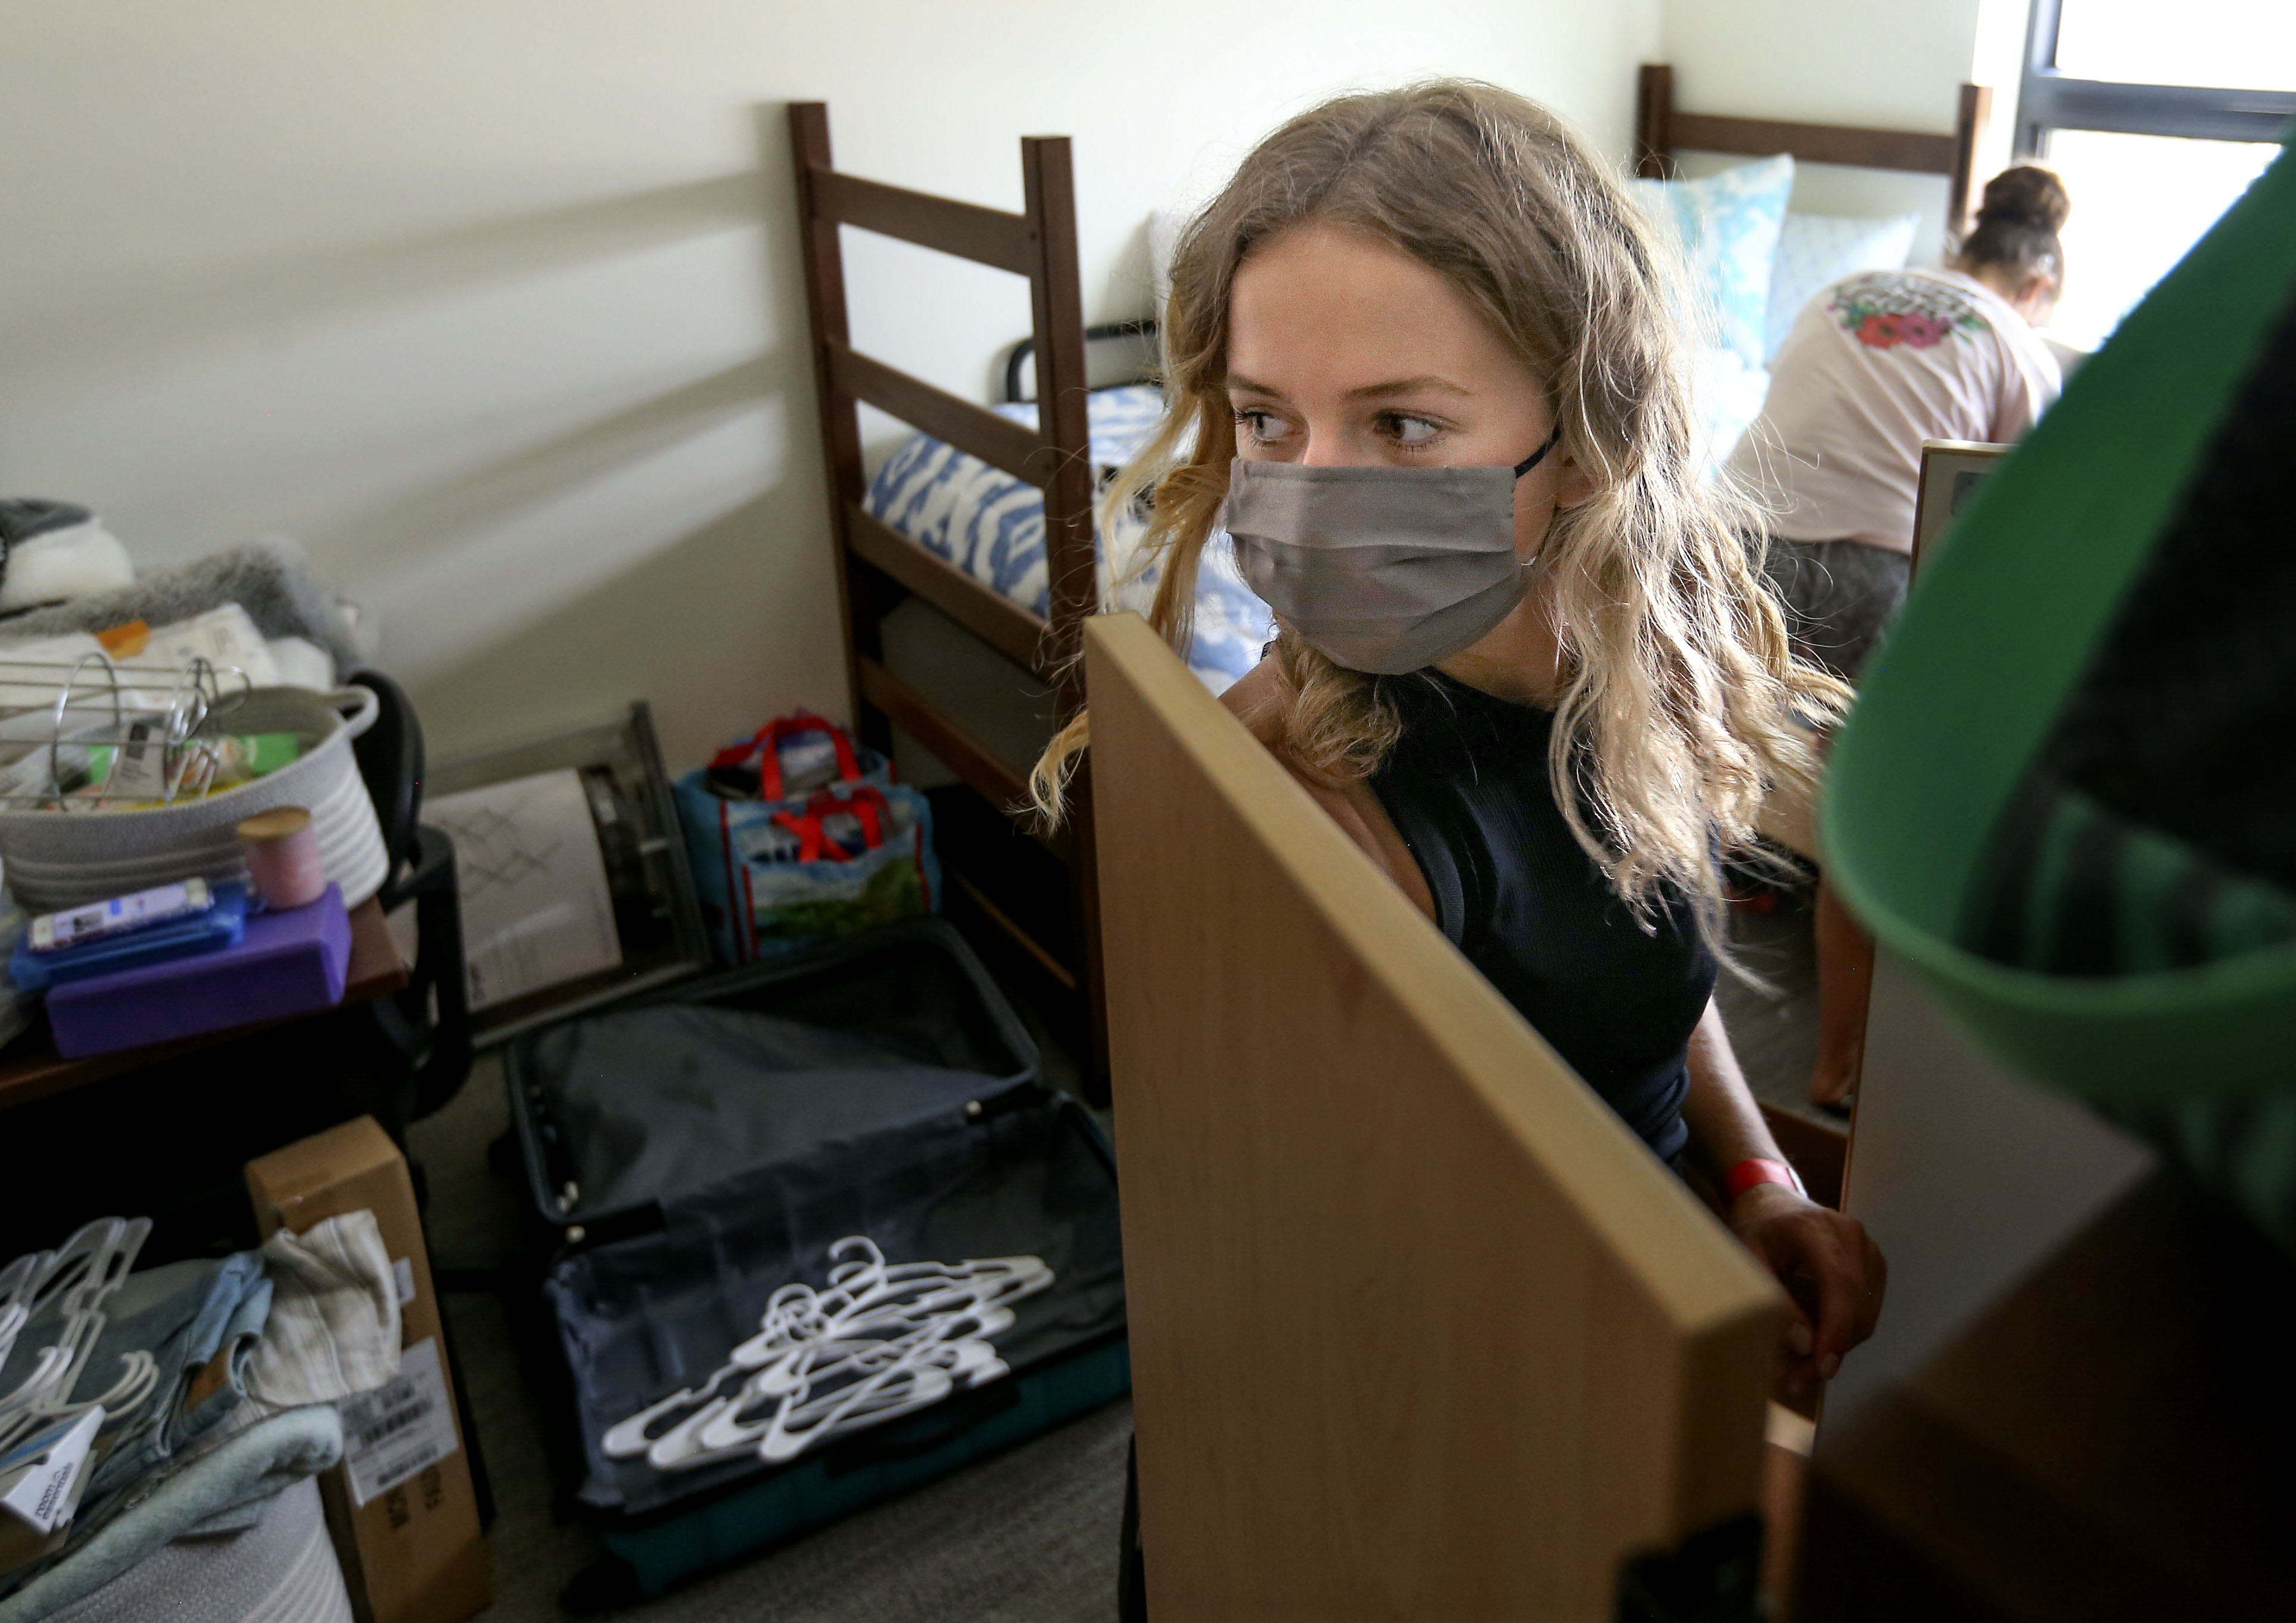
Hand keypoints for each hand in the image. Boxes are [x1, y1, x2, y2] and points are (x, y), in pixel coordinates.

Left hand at [1729, 1184, 1885, 1393]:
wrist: (1772, 1201)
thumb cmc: (1756, 1228)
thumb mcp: (1749, 1258)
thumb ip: (1775, 1299)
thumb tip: (1803, 1345)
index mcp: (1817, 1228)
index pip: (1840, 1284)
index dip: (1835, 1331)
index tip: (1823, 1368)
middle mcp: (1851, 1235)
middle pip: (1856, 1305)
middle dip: (1831, 1349)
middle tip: (1796, 1378)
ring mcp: (1868, 1248)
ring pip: (1866, 1313)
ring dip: (1839, 1346)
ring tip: (1801, 1369)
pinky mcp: (1873, 1263)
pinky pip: (1867, 1308)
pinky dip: (1845, 1332)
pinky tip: (1817, 1345)